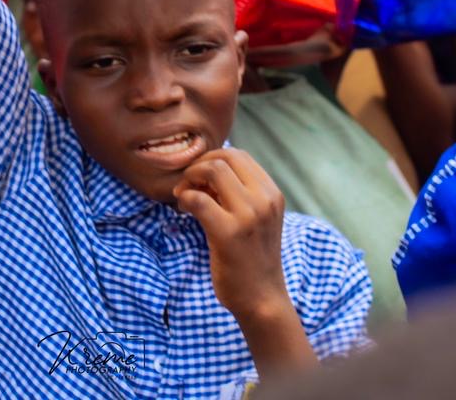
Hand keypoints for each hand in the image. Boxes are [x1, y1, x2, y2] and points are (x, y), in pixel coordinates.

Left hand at [174, 148, 288, 320]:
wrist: (262, 300)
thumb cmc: (253, 257)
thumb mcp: (258, 217)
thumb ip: (242, 192)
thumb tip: (206, 166)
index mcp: (272, 193)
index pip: (238, 154)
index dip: (212, 159)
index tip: (200, 179)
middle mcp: (264, 199)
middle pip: (223, 157)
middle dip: (198, 166)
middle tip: (187, 185)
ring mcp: (248, 215)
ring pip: (212, 170)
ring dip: (190, 179)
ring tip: (184, 197)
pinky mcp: (229, 233)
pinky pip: (197, 199)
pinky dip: (184, 199)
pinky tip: (183, 210)